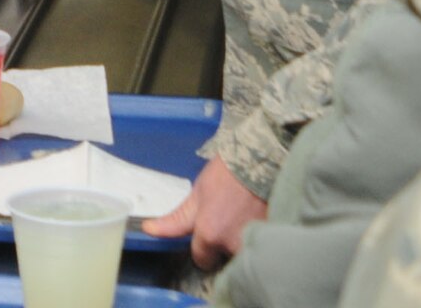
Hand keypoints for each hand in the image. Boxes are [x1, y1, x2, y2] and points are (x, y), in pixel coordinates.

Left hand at [142, 157, 265, 270]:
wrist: (260, 161)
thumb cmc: (225, 175)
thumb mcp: (197, 195)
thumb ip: (176, 220)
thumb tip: (149, 230)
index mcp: (210, 235)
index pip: (201, 260)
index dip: (202, 248)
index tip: (206, 234)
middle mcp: (232, 245)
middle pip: (223, 260)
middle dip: (222, 247)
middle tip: (226, 222)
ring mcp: (254, 243)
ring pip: (240, 254)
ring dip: (239, 243)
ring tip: (241, 219)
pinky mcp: (272, 238)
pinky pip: (258, 246)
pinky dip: (255, 237)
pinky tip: (253, 220)